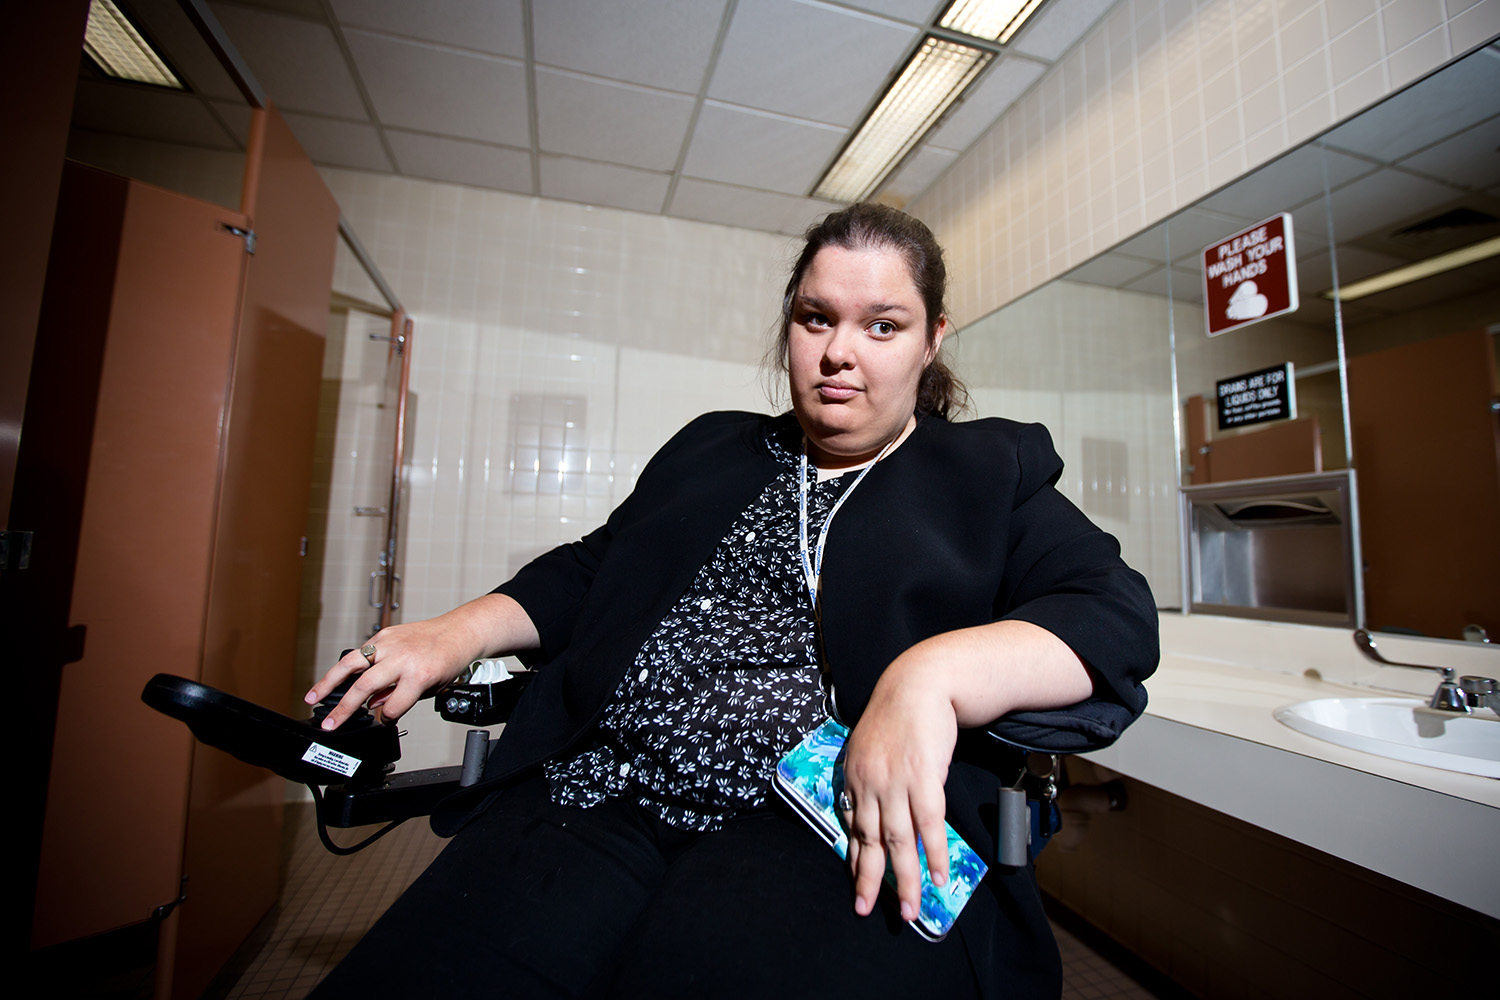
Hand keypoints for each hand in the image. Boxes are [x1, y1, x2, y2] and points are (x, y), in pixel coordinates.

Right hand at [304, 619, 472, 730]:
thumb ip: (401, 697)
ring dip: (328, 682)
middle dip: (344, 708)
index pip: (393, 706)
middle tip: (330, 724)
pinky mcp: (385, 634)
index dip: (386, 718)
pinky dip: (345, 666)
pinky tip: (334, 679)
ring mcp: (391, 644)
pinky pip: (360, 652)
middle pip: (365, 686)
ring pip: (351, 663)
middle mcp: (402, 658)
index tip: (380, 722)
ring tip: (313, 697)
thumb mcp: (431, 687)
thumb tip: (373, 705)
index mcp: (419, 675)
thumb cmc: (448, 659)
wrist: (459, 631)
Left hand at [838, 655, 957, 923]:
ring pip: (898, 840)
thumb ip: (869, 777)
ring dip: (904, 879)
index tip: (859, 886)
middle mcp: (869, 782)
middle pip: (870, 840)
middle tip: (869, 911)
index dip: (856, 859)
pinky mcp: (924, 776)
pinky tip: (936, 876)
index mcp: (853, 775)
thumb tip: (873, 809)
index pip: (852, 826)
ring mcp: (896, 781)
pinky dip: (934, 853)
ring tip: (908, 909)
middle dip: (871, 880)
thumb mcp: (870, 745)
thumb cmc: (899, 714)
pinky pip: (929, 824)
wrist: (920, 682)